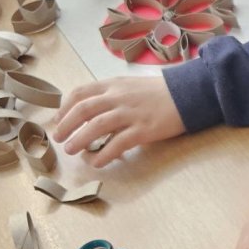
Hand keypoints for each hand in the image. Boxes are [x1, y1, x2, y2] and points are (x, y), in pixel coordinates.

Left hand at [54, 76, 185, 166]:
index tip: (59, 120)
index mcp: (113, 85)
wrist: (189, 93)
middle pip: (83, 110)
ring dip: (80, 139)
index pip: (81, 93)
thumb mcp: (131, 86)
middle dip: (67, 125)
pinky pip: (118, 143)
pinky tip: (98, 162)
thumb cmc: (161, 91)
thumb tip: (95, 113)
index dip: (65, 107)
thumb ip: (113, 96)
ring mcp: (130, 113)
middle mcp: (118, 97)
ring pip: (96, 126)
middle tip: (59, 139)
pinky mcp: (143, 129)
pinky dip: (105, 154)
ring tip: (71, 150)